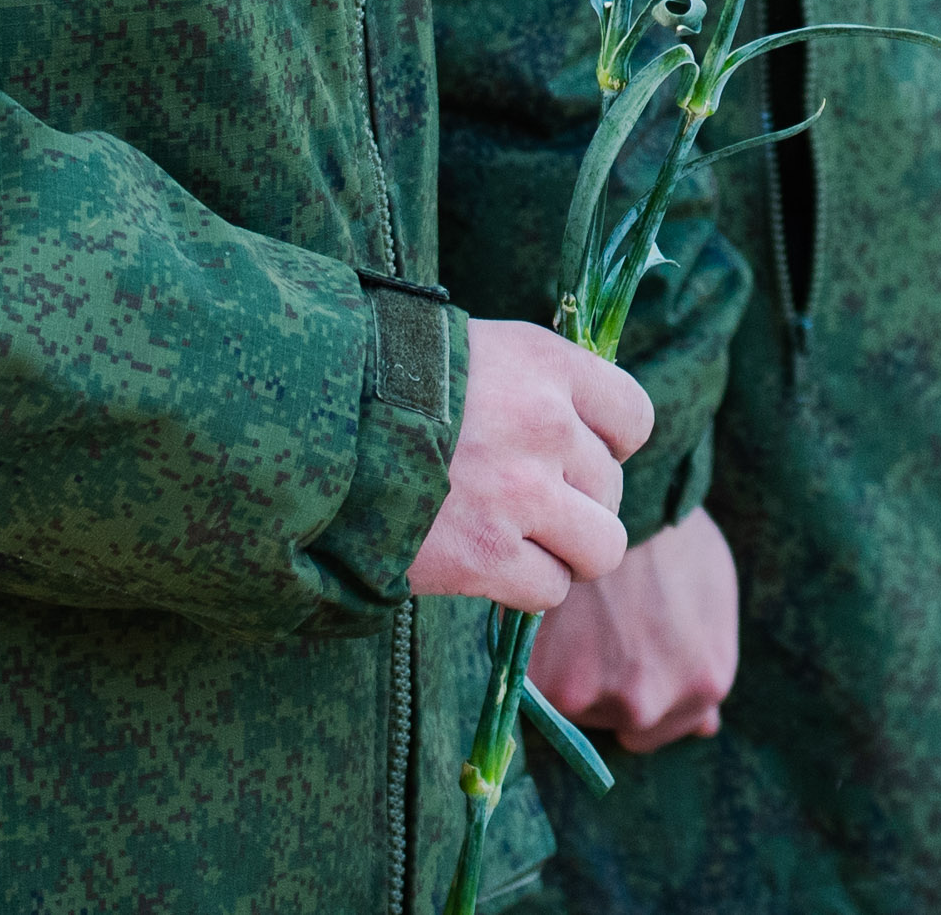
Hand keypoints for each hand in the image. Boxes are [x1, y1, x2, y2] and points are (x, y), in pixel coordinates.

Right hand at [407, 320, 648, 611]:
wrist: (306, 421)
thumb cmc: (382, 379)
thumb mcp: (473, 352)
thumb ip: (532, 387)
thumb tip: (577, 432)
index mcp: (546, 364)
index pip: (634, 416)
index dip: (609, 442)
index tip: (576, 451)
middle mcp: (546, 425)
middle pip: (612, 487)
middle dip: (577, 501)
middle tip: (525, 502)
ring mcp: (520, 494)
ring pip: (600, 547)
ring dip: (565, 552)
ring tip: (521, 542)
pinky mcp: (485, 556)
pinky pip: (548, 588)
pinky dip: (525, 586)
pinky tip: (489, 567)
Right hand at [531, 506, 738, 750]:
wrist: (620, 493)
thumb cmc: (671, 537)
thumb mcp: (715, 599)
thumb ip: (706, 666)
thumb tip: (706, 727)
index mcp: (705, 685)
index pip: (668, 725)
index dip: (647, 689)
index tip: (630, 653)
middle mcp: (652, 704)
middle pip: (623, 722)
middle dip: (614, 685)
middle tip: (604, 628)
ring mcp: (595, 697)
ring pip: (578, 706)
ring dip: (575, 673)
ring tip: (580, 616)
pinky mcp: (546, 682)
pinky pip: (538, 690)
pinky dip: (539, 661)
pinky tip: (552, 621)